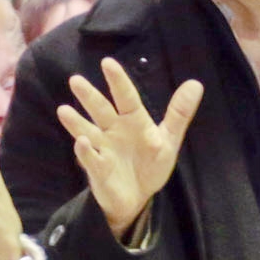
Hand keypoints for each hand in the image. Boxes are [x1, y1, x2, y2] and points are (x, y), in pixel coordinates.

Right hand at [56, 56, 201, 244]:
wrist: (139, 196)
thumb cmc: (151, 163)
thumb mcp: (169, 139)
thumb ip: (179, 113)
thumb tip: (196, 84)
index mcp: (133, 121)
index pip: (126, 97)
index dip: (118, 81)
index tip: (108, 62)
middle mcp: (114, 131)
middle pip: (101, 110)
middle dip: (89, 96)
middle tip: (75, 80)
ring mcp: (104, 149)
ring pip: (88, 131)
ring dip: (76, 122)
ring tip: (63, 110)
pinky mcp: (99, 170)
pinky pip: (91, 159)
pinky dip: (86, 151)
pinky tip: (82, 142)